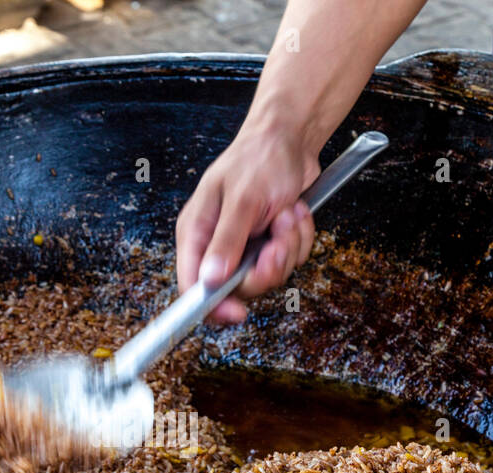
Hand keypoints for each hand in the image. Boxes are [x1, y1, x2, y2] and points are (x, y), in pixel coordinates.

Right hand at [175, 123, 319, 323]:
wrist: (291, 139)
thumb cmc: (259, 158)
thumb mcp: (243, 199)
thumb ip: (227, 241)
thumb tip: (210, 279)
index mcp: (197, 232)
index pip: (193, 285)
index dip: (213, 305)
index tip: (238, 312)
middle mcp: (218, 243)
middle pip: (239, 287)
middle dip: (267, 266)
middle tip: (277, 241)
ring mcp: (245, 245)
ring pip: (269, 275)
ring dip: (288, 246)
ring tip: (286, 214)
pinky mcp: (269, 243)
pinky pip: (288, 261)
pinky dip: (299, 238)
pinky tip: (294, 213)